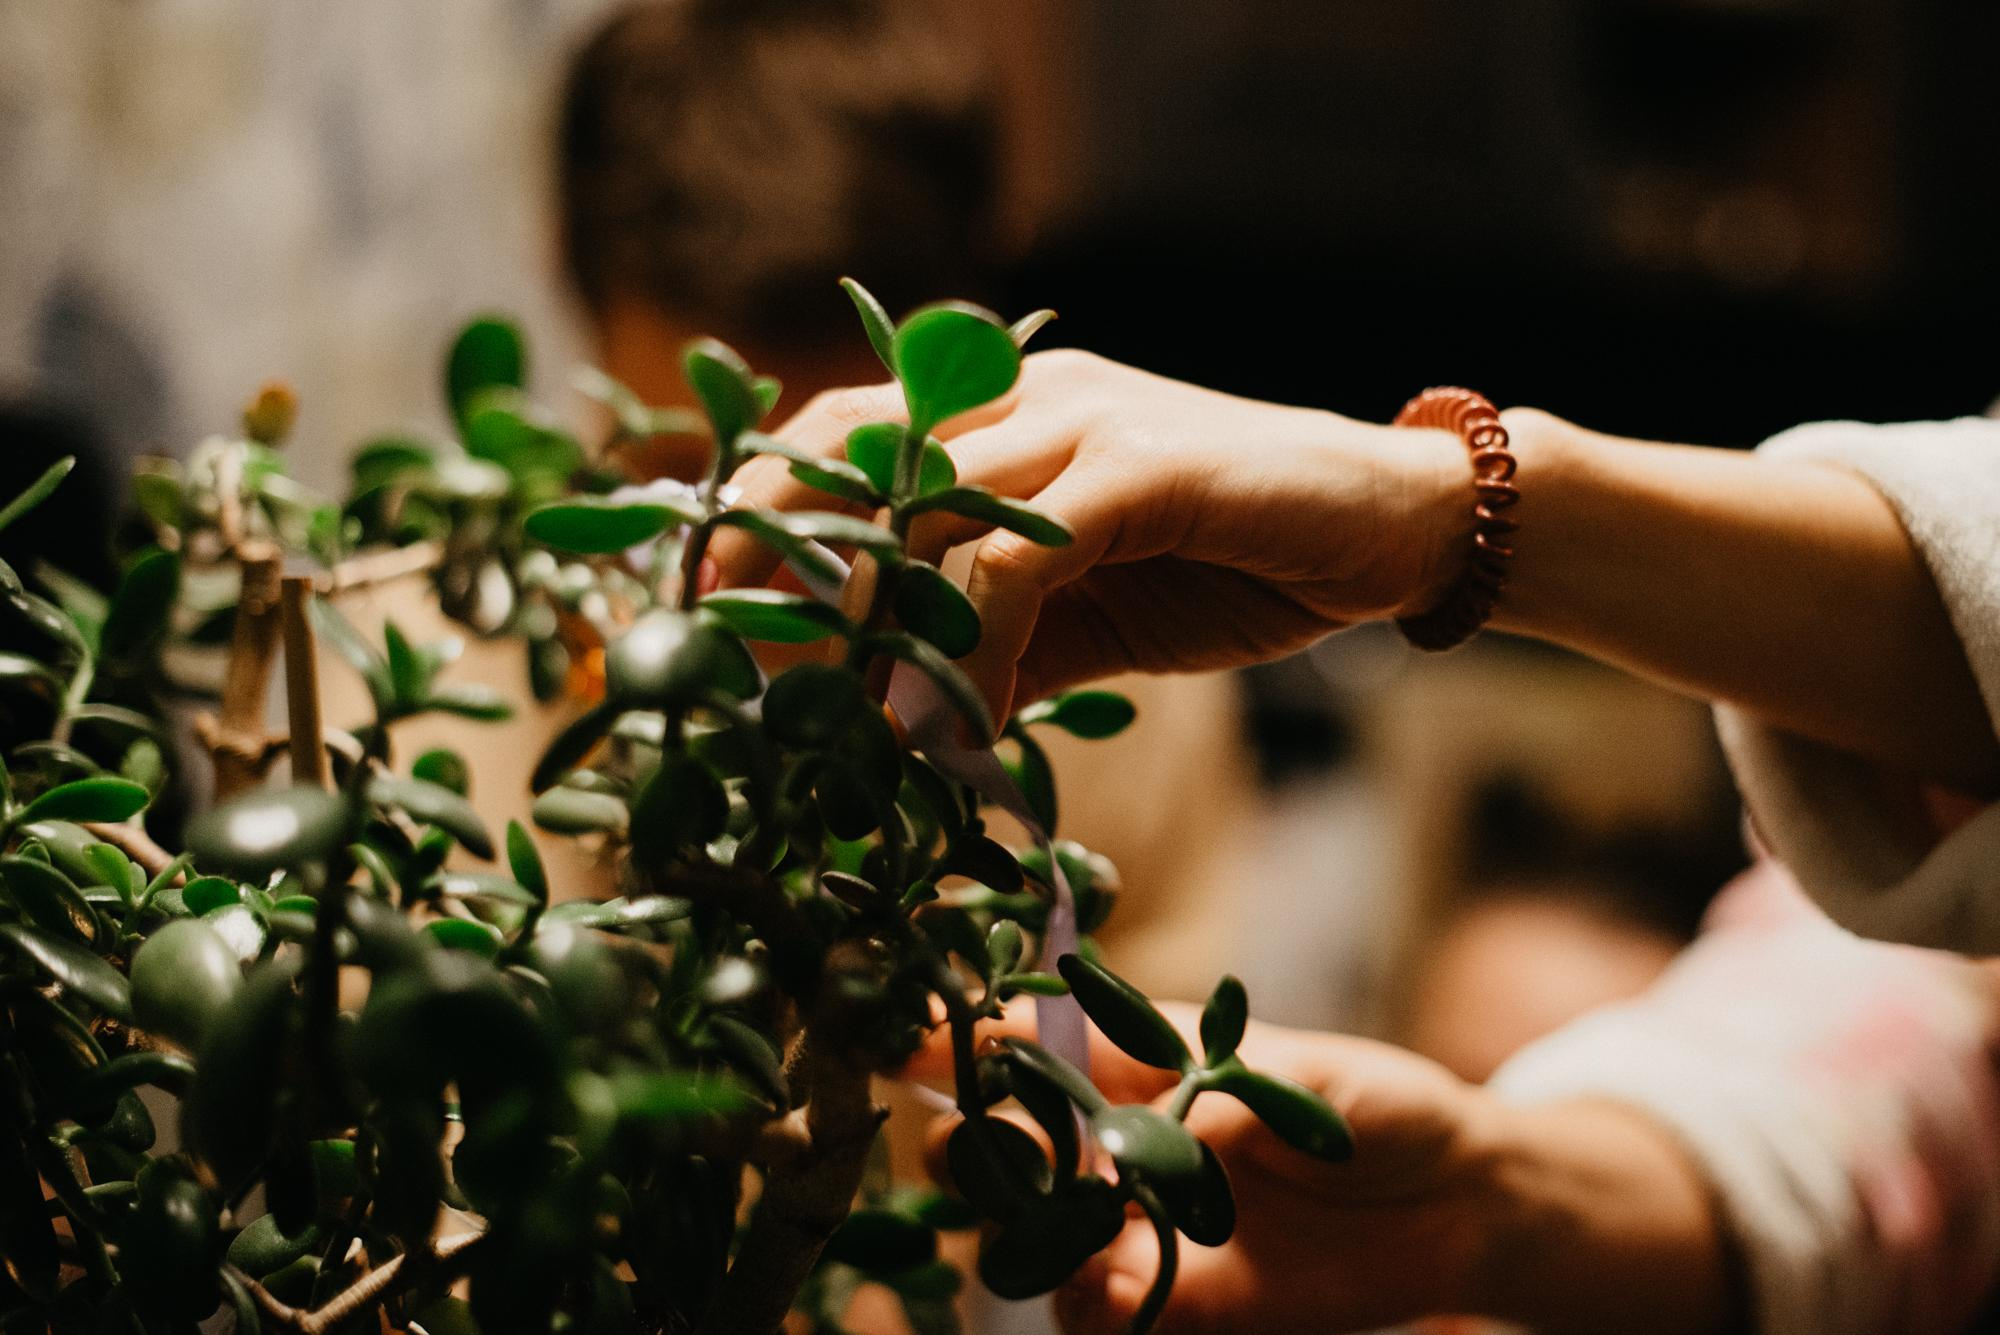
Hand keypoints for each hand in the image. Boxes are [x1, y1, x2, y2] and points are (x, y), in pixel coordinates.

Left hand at [710, 351, 1470, 720]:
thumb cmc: (1236, 559)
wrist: (1392, 527)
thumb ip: (997, 644)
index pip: (842, 437)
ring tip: (829, 723)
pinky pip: (1020, 558)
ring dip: (863, 624)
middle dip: (770, 555)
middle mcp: (1027, 393)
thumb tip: (902, 724)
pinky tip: (967, 723)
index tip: (706, 610)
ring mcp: (1083, 418)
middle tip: (724, 663)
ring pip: (921, 504)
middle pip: (849, 452)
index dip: (761, 513)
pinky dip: (977, 647)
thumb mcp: (1088, 611)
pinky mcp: (1143, 465)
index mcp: (1003, 409)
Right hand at [906, 1003, 1732, 1333]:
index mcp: (1142, 1059)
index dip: (967, 1039)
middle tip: (982, 1159)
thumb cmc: (1383, 1109)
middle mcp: (1121, 1141)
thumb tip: (1147, 1128)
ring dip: (1030, 1238)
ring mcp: (1140, 1225)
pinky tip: (1121, 1296)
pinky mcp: (1175, 1301)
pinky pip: (1096, 1315)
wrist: (1455, 1206)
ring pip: (1033, 1238)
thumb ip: (1225, 1100)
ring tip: (1074, 1240)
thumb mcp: (1316, 1084)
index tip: (918, 1040)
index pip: (1031, 1044)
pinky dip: (1091, 1309)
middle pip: (1002, 1145)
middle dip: (970, 1149)